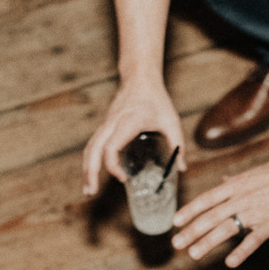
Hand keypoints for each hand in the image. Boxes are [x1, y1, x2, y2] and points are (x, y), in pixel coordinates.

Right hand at [82, 79, 184, 196]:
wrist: (140, 77)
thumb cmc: (156, 99)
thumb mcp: (171, 121)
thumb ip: (177, 145)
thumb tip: (181, 169)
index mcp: (129, 121)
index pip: (112, 146)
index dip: (113, 165)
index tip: (124, 178)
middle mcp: (113, 123)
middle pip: (94, 149)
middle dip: (90, 172)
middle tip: (91, 192)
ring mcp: (106, 123)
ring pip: (90, 147)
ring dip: (86, 168)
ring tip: (89, 189)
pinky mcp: (105, 125)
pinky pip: (93, 144)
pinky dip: (90, 160)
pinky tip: (92, 174)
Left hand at [171, 158, 268, 266]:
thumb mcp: (255, 172)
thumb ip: (237, 179)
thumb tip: (223, 180)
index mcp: (237, 186)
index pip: (207, 199)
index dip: (190, 211)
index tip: (175, 222)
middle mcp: (241, 199)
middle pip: (211, 216)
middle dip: (191, 231)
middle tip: (176, 244)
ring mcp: (256, 212)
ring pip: (226, 228)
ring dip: (208, 242)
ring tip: (193, 254)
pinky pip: (253, 239)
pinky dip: (241, 251)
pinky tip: (230, 262)